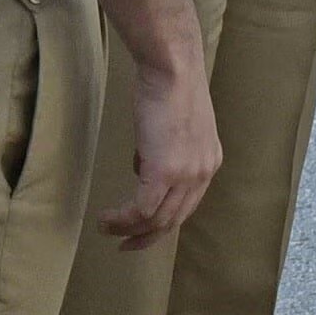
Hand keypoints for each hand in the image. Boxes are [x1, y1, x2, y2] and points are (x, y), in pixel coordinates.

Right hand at [99, 61, 222, 250]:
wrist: (173, 69)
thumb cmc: (169, 87)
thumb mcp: (172, 125)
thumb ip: (164, 150)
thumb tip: (144, 165)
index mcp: (208, 163)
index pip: (187, 205)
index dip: (164, 222)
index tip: (143, 229)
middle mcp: (202, 173)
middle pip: (174, 220)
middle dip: (147, 237)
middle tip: (124, 244)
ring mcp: (186, 174)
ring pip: (157, 220)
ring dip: (129, 230)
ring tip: (106, 229)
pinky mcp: (165, 171)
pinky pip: (142, 209)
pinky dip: (123, 219)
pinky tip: (107, 219)